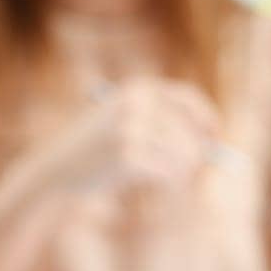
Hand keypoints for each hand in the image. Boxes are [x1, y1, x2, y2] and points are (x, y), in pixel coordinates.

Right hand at [32, 75, 220, 196]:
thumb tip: (209, 146)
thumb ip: (167, 130)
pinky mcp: (129, 155)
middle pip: (190, 129)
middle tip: (196, 168)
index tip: (215, 136)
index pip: (187, 99)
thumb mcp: (128, 126)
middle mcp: (137, 103)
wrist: (55, 171)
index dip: (205, 118)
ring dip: (182, 169)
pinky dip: (168, 180)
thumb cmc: (97, 151)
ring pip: (183, 153)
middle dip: (196, 152)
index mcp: (138, 89)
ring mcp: (132, 127)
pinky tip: (151, 181)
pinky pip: (169, 171)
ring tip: (164, 176)